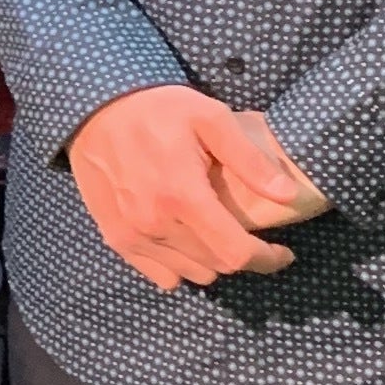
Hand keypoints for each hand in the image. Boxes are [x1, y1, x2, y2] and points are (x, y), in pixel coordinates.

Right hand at [64, 88, 327, 291]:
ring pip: (191, 274)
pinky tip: (184, 238)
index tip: (283, 252)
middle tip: (249, 232)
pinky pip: (161, 275)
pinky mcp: (116, 239)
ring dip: (211, 260)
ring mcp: (133, 236)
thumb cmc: (158, 109)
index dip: (267, 260)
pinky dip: (180, 266)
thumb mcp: (210, 118)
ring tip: (214, 231)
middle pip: (216, 265)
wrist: (96, 110)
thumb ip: (250, 160)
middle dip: (242, 254)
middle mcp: (156, 224)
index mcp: (183, 196)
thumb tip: (288, 195)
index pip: (235, 252)